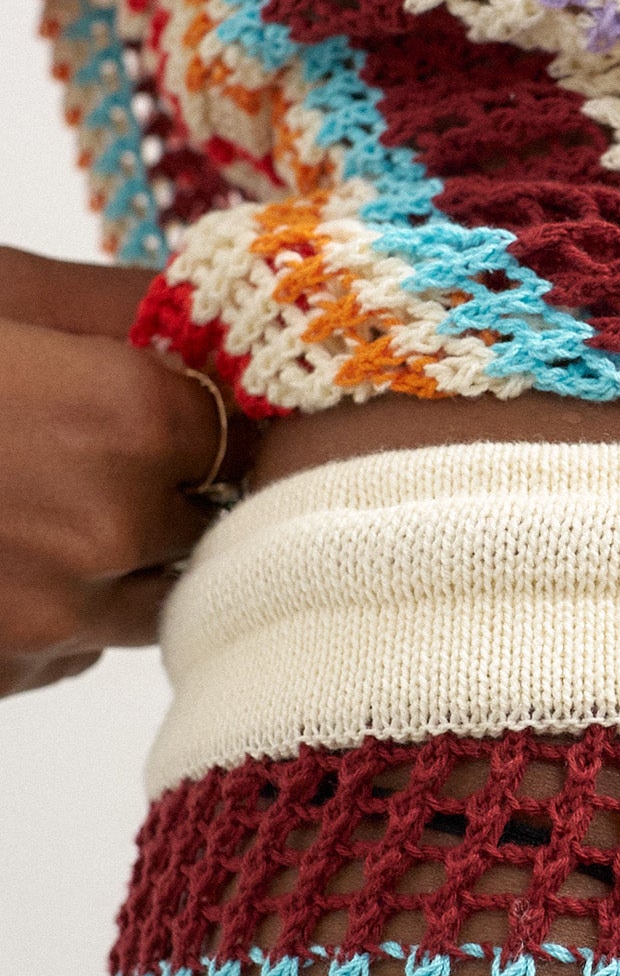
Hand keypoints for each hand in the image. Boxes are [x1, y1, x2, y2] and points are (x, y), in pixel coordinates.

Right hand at [0, 247, 238, 698]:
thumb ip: (109, 305)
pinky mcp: (3, 670)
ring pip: (144, 600)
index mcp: (127, 419)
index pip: (239, 438)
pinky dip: (46, 613)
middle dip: (160, 493)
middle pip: (201, 525)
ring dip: (110, 562)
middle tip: (75, 452)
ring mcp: (57, 616)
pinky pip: (71, 651)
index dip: (199, 421)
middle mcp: (112, 531)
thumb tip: (202, 309)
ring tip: (21, 501)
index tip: (165, 404)